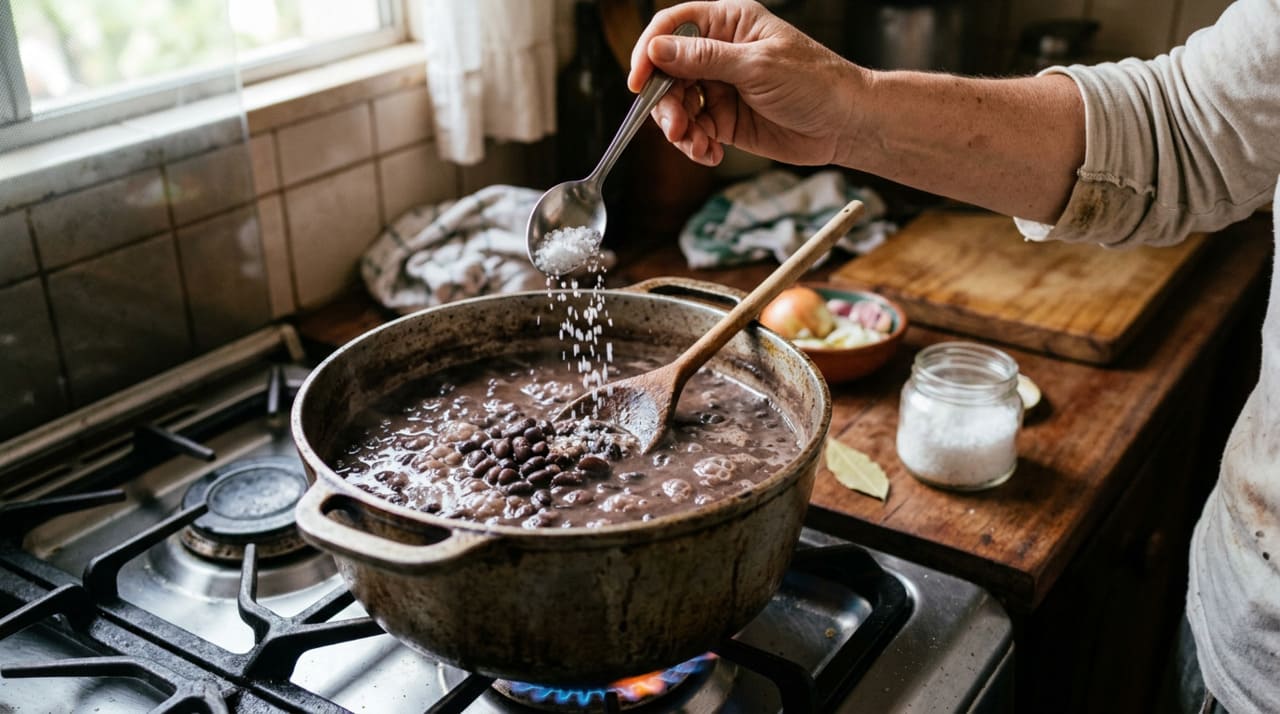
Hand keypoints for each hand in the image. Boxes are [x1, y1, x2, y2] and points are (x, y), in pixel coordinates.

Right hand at [628, 0, 865, 166]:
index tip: (639, 81)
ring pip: (676, 105)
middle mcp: (719, 53)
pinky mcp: (725, 119)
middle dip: (665, 102)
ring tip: (696, 144)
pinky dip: (695, 145)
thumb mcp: (757, 66)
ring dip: (679, 128)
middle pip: (666, 71)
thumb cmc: (816, 83)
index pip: (672, 27)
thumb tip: (657, 50)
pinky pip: (694, 131)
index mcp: (728, 23)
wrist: (846, 125)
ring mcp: (720, 87)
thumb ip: (704, 59)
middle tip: (676, 127)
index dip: (648, 51)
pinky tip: (709, 153)